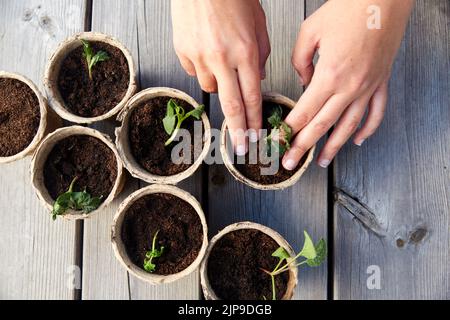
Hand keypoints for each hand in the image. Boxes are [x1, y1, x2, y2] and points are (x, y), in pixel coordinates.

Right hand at [171, 0, 269, 154]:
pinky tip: (205, 49)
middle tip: (242, 148)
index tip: (256, 138)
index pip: (252, 97)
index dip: (254, 121)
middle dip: (238, 131)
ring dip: (218, 83)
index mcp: (246, 52)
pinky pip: (193, 70)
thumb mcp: (259, 25)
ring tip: (221, 60)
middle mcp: (222, 58)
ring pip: (210, 87)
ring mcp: (199, 56)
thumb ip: (260, 56)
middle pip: (231, 105)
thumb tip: (257, 80)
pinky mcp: (182, 51)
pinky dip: (201, 66)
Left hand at [283, 0, 413, 169]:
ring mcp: (368, 87)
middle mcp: (350, 86)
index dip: (289, 130)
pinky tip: (357, 141)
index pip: (304, 112)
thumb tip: (303, 81)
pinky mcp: (381, 82)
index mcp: (329, 75)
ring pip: (349, 126)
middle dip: (303, 147)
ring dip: (334, 147)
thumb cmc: (348, 9)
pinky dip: (367, 130)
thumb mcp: (310, 32)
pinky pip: (376, 113)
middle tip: (290, 163)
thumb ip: (300, 61)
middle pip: (322, 125)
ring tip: (321, 161)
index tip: (278, 142)